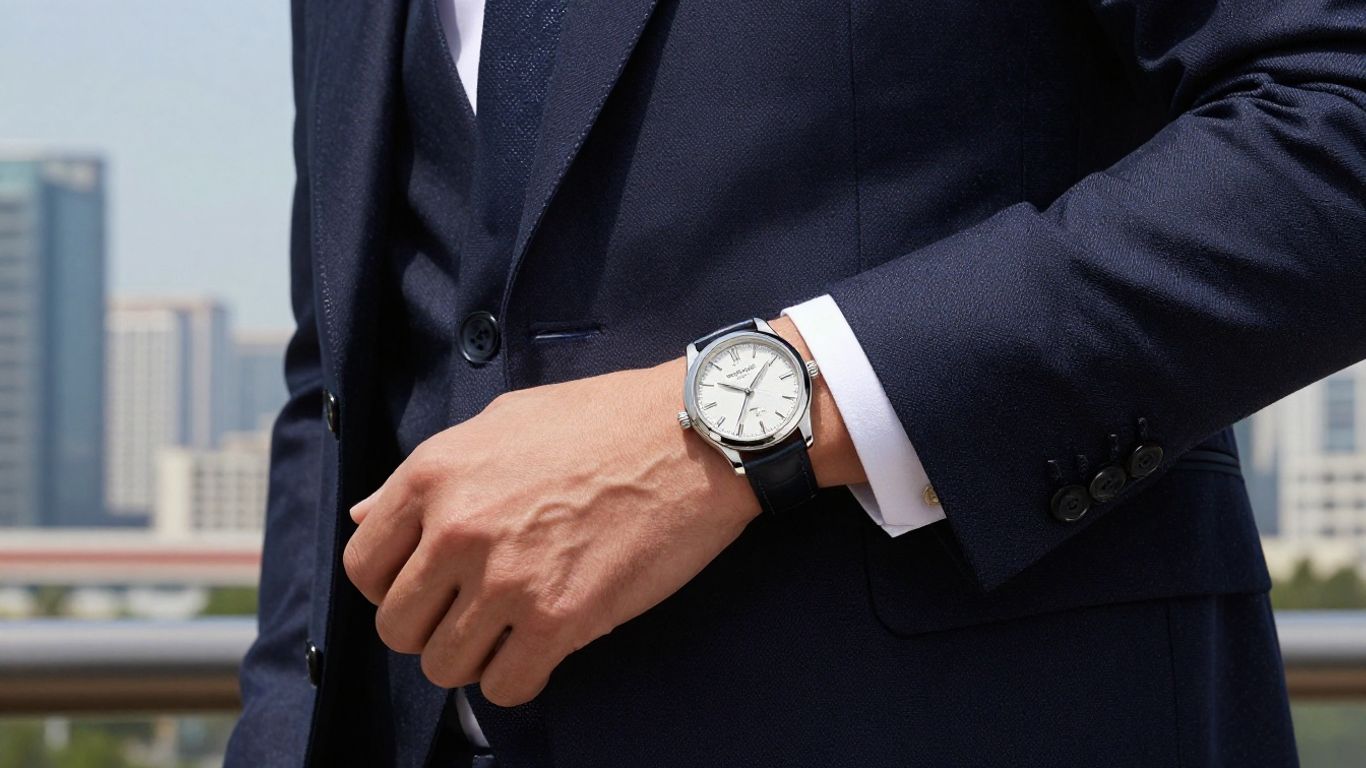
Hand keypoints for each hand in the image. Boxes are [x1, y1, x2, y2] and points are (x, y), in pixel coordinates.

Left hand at [342, 317, 863, 706]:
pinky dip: (519, 679)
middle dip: (432, 628)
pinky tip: (544, 647)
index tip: (428, 588)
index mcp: (434, 475)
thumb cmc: (603, 420)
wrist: (692, 435)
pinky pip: (505, 688)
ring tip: (512, 630)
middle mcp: (458, 530)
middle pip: (398, 628)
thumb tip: (367, 517)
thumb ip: (426, 475)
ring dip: (475, 657)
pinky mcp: (561, 619)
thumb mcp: (500, 422)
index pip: (363, 568)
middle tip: (474, 613)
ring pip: (444, 667)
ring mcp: (508, 579)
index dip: (391, 587)